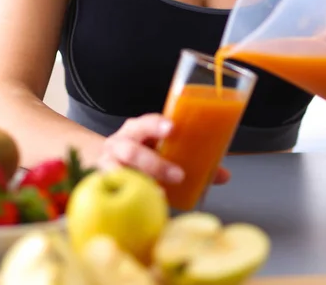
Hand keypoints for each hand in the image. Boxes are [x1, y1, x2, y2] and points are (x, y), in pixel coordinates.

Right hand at [96, 113, 230, 184]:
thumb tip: (223, 175)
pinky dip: (125, 196)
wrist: (105, 161)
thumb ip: (190, 158)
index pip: (145, 122)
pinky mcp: (102, 183)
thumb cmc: (141, 152)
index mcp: (137, 129)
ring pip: (118, 171)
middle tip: (178, 175)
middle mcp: (119, 143)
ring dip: (141, 182)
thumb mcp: (161, 148)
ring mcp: (107, 163)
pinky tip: (140, 203)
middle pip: (131, 150)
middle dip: (155, 163)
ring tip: (161, 193)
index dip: (157, 125)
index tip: (172, 129)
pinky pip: (111, 190)